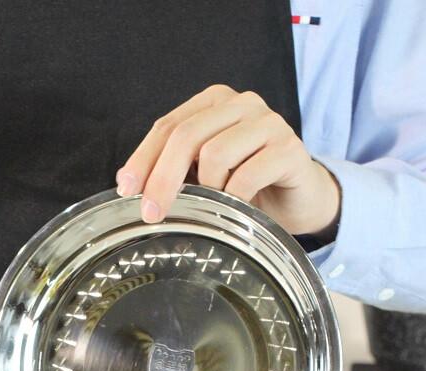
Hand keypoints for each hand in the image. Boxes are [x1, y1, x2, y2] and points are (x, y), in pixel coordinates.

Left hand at [115, 83, 339, 236]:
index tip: (126, 189)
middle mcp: (241, 104)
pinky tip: (237, 208)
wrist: (298, 198)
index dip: (143, 159)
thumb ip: (175, 168)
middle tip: (151, 213)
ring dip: (207, 190)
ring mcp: (268, 122)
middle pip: (186, 137)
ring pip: (214, 155)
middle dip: (162, 179)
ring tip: (216, 205)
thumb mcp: (204, 172)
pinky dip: (234, 199)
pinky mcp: (289, 149)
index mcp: (214, 102)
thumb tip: (130, 186)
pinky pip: (246, 177)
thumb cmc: (247, 184)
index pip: (168, 126)